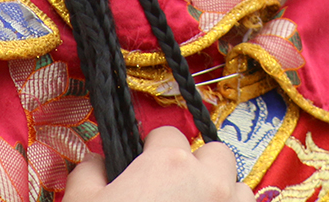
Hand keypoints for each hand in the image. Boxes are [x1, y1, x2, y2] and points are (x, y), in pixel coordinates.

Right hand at [65, 126, 252, 201]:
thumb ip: (89, 173)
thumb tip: (97, 162)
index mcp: (169, 164)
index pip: (169, 134)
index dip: (154, 148)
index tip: (145, 163)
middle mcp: (209, 183)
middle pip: (217, 155)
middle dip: (200, 166)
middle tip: (175, 189)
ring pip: (239, 190)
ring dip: (222, 195)